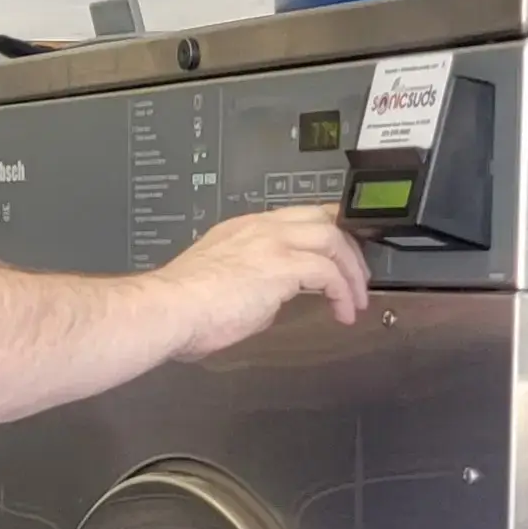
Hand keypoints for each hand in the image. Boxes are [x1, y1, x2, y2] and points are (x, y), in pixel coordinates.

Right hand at [148, 206, 366, 361]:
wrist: (170, 310)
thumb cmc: (184, 307)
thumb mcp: (225, 282)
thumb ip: (256, 282)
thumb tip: (274, 297)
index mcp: (245, 228)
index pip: (298, 216)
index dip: (327, 230)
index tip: (339, 254)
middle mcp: (261, 228)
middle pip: (323, 218)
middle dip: (349, 249)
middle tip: (357, 277)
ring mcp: (272, 242)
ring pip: (332, 239)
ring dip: (351, 271)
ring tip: (355, 299)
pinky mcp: (281, 266)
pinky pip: (327, 272)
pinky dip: (342, 292)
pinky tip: (343, 313)